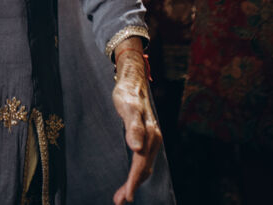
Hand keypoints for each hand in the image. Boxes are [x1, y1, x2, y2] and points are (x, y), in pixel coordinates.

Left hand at [110, 38, 160, 203]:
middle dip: (132, 186)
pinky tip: (130, 179)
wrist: (133, 80)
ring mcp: (151, 140)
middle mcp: (153, 139)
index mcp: (150, 134)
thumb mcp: (127, 107)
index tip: (126, 197)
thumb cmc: (127, 92)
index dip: (133, 181)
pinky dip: (136, 173)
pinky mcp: (146, 139)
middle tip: (119, 202)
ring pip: (144, 166)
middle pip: (143, 168)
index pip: (141, 163)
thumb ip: (133, 127)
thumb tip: (137, 149)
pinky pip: (142, 160)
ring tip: (120, 197)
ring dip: (134, 182)